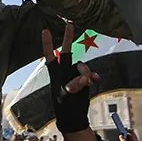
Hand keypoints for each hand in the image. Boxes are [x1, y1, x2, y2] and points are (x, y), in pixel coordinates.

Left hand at [42, 23, 99, 140]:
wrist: (74, 116)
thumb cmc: (65, 106)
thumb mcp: (66, 97)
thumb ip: (74, 86)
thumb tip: (83, 78)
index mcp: (55, 73)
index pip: (50, 55)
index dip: (48, 43)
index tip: (45, 31)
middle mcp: (65, 70)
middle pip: (67, 51)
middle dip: (68, 38)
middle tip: (70, 24)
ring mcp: (75, 74)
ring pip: (82, 65)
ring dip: (85, 71)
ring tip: (86, 82)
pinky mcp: (85, 79)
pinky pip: (91, 73)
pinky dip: (93, 76)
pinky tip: (96, 80)